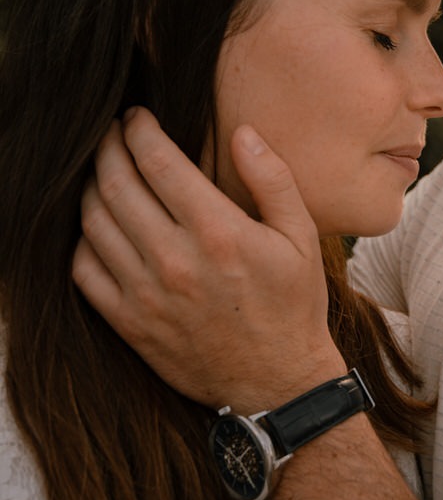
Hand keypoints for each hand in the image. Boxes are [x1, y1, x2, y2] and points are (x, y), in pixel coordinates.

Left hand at [73, 108, 342, 411]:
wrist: (277, 383)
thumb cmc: (293, 305)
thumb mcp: (302, 237)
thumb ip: (273, 179)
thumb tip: (243, 132)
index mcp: (218, 231)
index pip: (157, 161)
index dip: (138, 129)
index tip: (136, 116)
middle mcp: (175, 260)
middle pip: (117, 184)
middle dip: (107, 147)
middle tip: (111, 133)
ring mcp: (146, 294)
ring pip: (94, 223)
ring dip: (92, 187)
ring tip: (104, 172)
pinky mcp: (129, 323)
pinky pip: (85, 270)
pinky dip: (83, 239)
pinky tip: (99, 226)